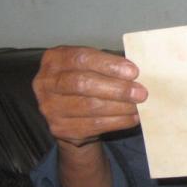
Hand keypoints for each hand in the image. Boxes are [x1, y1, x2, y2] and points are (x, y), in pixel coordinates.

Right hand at [32, 46, 147, 146]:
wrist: (71, 114)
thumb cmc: (87, 81)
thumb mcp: (92, 66)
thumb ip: (108, 65)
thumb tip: (136, 73)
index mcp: (54, 59)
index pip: (81, 58)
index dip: (109, 65)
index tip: (133, 72)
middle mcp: (45, 82)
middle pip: (83, 84)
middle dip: (117, 89)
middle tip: (141, 93)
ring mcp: (49, 107)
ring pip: (90, 107)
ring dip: (121, 107)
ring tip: (139, 106)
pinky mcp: (59, 128)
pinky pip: (94, 125)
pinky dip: (118, 121)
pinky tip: (132, 118)